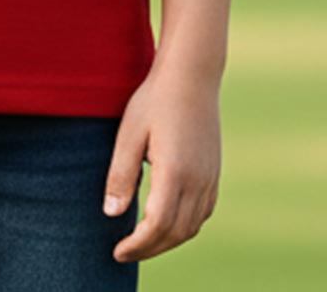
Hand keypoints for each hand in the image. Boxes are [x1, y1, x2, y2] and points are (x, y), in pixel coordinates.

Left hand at [102, 67, 220, 263]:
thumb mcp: (129, 133)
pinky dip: (185, 226)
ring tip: (142, 240)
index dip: (137, 245)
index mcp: (175, 172)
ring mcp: (210, 177)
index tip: (117, 251)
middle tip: (125, 251)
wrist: (192, 74)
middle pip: (176, 233)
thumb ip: (121, 175)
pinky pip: (203, 212)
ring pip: (192, 227)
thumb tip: (111, 214)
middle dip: (150, 249)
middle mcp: (198, 180)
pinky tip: (167, 220)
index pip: (157, 226)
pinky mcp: (215, 171)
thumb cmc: (155, 99)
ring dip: (168, 240)